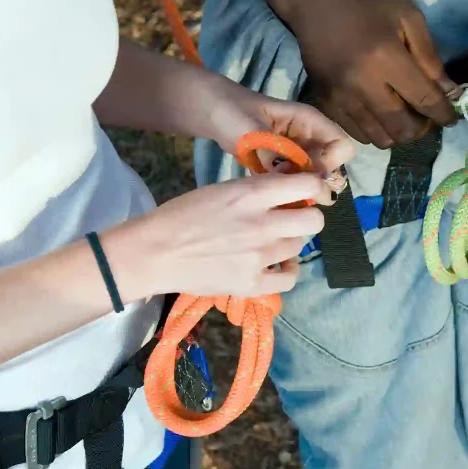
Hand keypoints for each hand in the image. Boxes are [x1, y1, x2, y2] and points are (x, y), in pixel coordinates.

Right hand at [108, 172, 333, 298]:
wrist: (154, 253)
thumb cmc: (183, 215)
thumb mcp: (222, 189)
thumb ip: (257, 191)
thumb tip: (291, 192)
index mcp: (252, 194)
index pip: (307, 185)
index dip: (314, 187)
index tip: (308, 192)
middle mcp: (262, 224)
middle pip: (313, 221)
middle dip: (307, 218)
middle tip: (292, 220)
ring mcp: (259, 256)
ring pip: (299, 247)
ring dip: (289, 243)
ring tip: (270, 243)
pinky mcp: (252, 283)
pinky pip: (290, 277)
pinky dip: (287, 271)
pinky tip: (276, 265)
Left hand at [209, 87, 356, 178]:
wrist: (209, 111)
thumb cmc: (231, 111)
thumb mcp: (252, 130)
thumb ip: (275, 154)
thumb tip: (294, 179)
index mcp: (310, 121)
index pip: (343, 146)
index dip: (330, 162)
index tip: (304, 169)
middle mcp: (310, 138)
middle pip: (334, 166)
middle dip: (317, 180)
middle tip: (290, 183)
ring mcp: (299, 152)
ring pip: (317, 177)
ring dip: (303, 188)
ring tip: (279, 189)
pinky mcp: (285, 165)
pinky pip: (297, 182)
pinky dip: (289, 190)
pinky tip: (272, 192)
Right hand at [283, 0, 459, 148]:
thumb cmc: (366, 1)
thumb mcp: (409, 18)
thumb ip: (430, 59)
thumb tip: (449, 94)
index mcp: (386, 57)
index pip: (425, 100)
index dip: (444, 114)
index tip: (451, 117)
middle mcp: (362, 84)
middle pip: (402, 129)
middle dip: (422, 128)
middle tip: (425, 115)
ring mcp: (340, 97)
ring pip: (380, 139)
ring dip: (398, 132)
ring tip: (403, 113)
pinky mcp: (325, 102)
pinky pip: (357, 134)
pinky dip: (375, 130)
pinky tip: (380, 111)